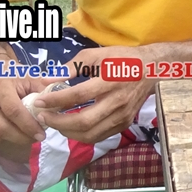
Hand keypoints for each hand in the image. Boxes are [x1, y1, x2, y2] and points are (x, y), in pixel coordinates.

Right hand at [0, 55, 50, 150]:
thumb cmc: (10, 76)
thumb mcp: (28, 78)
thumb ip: (43, 92)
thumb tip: (58, 108)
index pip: (13, 111)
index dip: (28, 125)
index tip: (42, 134)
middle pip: (0, 128)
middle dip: (21, 137)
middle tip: (36, 138)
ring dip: (12, 141)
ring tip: (25, 135)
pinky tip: (10, 135)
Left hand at [32, 46, 157, 143]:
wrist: (153, 68)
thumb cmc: (123, 58)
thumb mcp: (98, 54)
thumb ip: (73, 66)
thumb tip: (49, 79)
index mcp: (110, 80)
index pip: (79, 95)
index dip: (56, 100)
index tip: (39, 101)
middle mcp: (118, 101)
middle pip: (84, 121)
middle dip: (58, 122)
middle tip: (43, 116)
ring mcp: (122, 115)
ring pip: (90, 134)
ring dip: (67, 132)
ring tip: (55, 122)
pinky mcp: (124, 123)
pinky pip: (99, 136)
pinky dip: (82, 135)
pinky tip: (72, 127)